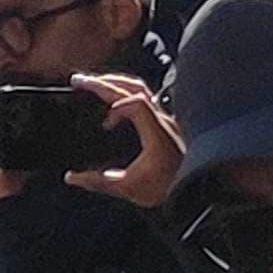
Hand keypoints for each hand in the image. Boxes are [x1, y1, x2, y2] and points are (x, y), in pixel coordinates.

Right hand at [65, 74, 180, 212]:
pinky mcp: (166, 126)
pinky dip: (123, 97)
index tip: (104, 124)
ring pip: (140, 89)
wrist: (199, 192)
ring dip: (114, 85)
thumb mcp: (130, 188)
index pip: (136, 103)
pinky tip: (113, 110)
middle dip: (103, 82)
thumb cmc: (171, 188)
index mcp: (156, 133)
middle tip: (79, 81)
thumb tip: (73, 178)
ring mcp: (166, 121)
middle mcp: (163, 122)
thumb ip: (99, 182)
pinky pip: (143, 100)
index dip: (115, 107)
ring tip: (93, 86)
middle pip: (134, 88)